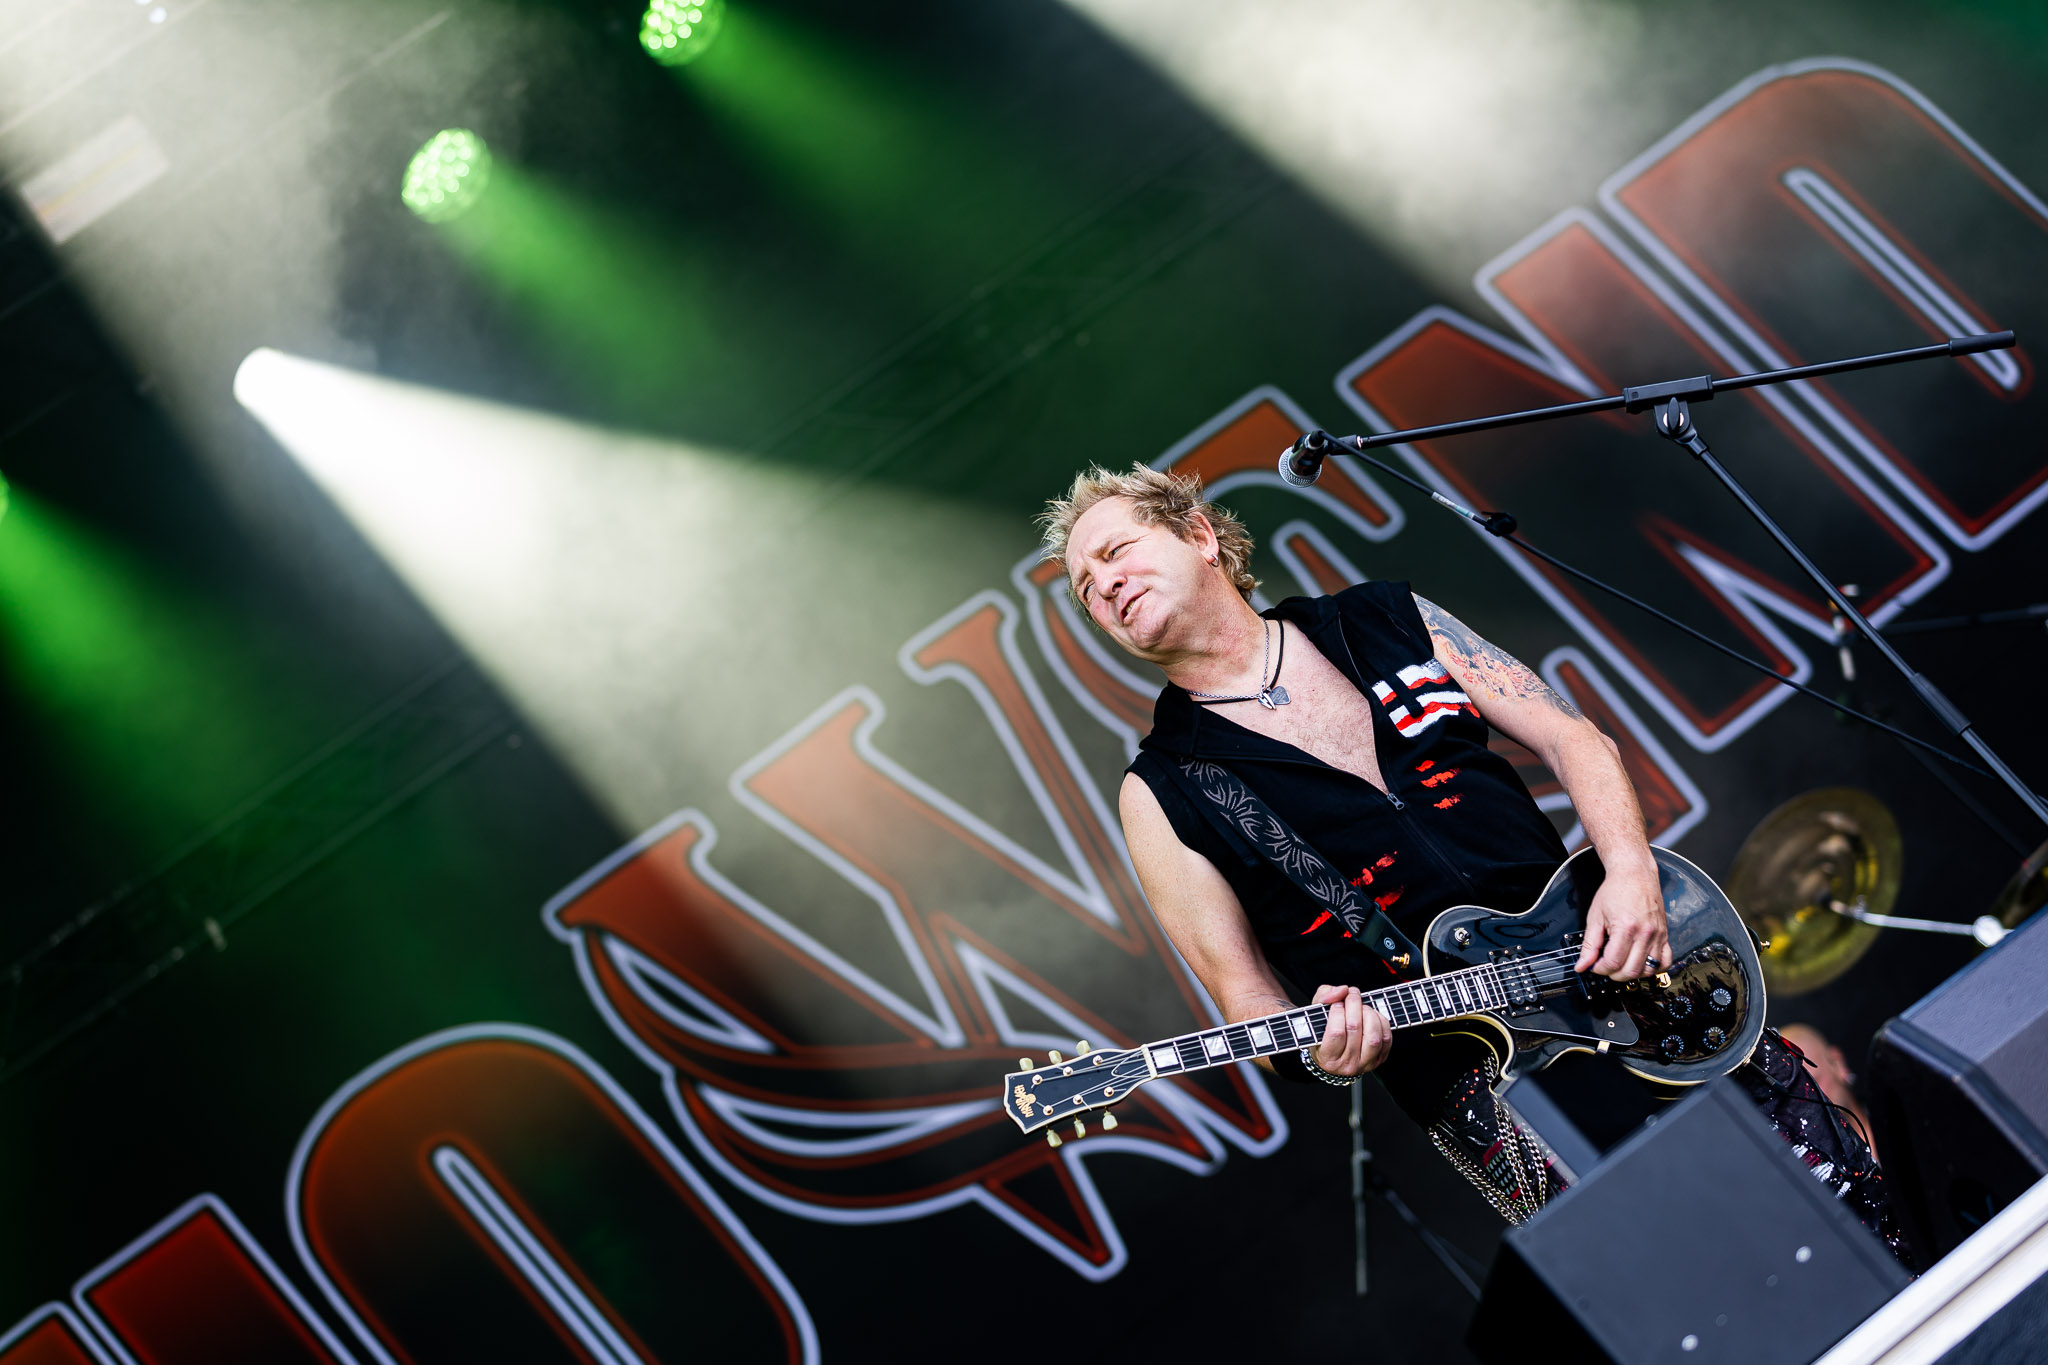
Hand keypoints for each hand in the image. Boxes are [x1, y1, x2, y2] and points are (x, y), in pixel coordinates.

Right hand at [1311, 983, 1390, 1074]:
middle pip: (1355, 1029)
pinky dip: (1381, 1021)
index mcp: (1327, 1057)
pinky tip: (1372, 1015)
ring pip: (1373, 1036)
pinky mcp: (1380, 1059)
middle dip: (1354, 1005)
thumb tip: (1342, 990)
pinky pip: (1386, 1038)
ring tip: (1362, 1007)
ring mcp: (1365, 1063)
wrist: (1335, 1056)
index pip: (1336, 1032)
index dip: (1338, 1012)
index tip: (1337, 1003)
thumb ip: (1324, 997)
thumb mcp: (1315, 1016)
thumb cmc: (1323, 1034)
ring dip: (1369, 1014)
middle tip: (1351, 995)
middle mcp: (1347, 1064)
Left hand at [1574, 861, 1670, 980]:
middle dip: (1614, 975)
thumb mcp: (1595, 917)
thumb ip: (1589, 945)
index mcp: (1625, 928)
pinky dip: (1654, 968)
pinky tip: (1641, 962)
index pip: (1613, 963)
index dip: (1600, 969)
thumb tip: (1582, 966)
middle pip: (1631, 971)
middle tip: (1605, 967)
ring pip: (1649, 970)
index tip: (1594, 966)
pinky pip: (1665, 961)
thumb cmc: (1615, 890)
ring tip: (1621, 964)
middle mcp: (1645, 933)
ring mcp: (1658, 935)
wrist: (1635, 873)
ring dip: (1633, 974)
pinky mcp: (1665, 935)